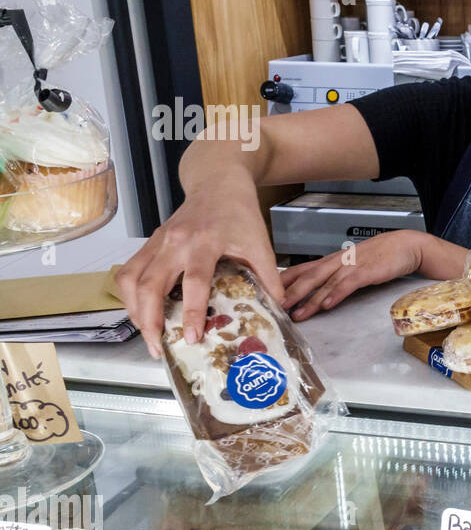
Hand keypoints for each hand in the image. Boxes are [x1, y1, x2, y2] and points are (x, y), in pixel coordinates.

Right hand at [115, 178, 279, 358]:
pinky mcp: (149, 243)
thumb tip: (281, 307)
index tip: (193, 336)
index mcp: (205, 241)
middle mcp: (174, 242)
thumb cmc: (239, 213)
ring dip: (134, 310)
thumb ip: (269, 275)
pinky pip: (129, 272)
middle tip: (158, 347)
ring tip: (147, 334)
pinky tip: (140, 312)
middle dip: (150, 320)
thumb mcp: (260, 242)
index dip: (193, 312)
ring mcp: (157, 241)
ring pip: (131, 280)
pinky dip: (129, 295)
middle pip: (150, 285)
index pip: (194, 282)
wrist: (217, 182)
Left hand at [281, 229, 428, 321]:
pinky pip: (349, 284)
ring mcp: (352, 265)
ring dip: (309, 299)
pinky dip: (337, 294)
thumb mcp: (352, 264)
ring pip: (325, 283)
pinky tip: (328, 305)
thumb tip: (317, 292)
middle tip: (274, 307)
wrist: (405, 246)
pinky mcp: (367, 271)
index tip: (266, 293)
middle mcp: (337, 261)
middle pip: (308, 276)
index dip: (283, 282)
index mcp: (332, 261)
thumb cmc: (380, 257)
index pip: (301, 269)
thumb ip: (334, 276)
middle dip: (290, 292)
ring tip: (296, 314)